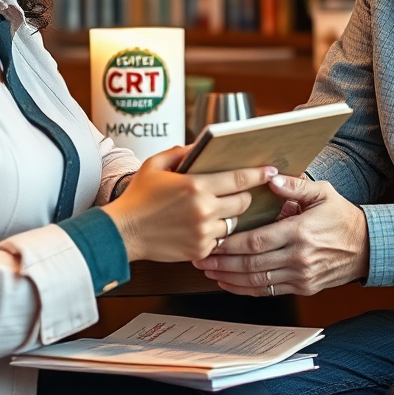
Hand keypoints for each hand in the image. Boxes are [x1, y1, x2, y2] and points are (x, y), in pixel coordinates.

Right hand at [101, 146, 275, 262]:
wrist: (122, 232)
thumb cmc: (138, 196)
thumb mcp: (156, 165)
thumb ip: (182, 152)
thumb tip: (204, 144)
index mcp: (195, 185)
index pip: (239, 178)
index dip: (259, 174)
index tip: (271, 170)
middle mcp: (203, 210)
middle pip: (243, 201)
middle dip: (245, 195)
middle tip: (242, 191)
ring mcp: (203, 233)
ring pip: (234, 222)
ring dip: (230, 215)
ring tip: (219, 208)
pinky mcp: (200, 250)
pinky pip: (221, 239)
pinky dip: (217, 232)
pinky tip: (204, 225)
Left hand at [193, 174, 369, 295]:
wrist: (367, 247)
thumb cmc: (342, 217)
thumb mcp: (323, 193)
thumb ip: (295, 185)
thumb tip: (270, 178)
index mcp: (301, 232)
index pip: (258, 241)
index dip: (232, 244)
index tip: (213, 240)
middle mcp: (299, 258)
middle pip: (252, 264)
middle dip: (223, 262)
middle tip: (201, 258)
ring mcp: (301, 276)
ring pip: (257, 282)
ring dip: (229, 278)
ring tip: (209, 271)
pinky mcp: (303, 288)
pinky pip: (268, 291)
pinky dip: (245, 289)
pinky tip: (230, 283)